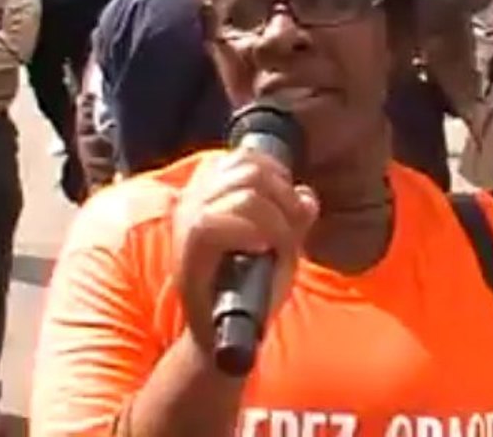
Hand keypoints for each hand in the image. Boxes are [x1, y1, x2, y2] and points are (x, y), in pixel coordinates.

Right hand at [172, 149, 318, 357]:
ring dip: (274, 220)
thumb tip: (306, 196)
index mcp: (211, 191)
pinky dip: (248, 232)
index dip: (277, 174)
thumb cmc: (248, 289)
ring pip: (241, 194)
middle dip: (282, 197)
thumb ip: (294, 218)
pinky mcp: (186, 250)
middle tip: (289, 230)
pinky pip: (215, 221)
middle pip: (248, 168)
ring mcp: (186, 222)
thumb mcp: (280, 246)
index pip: (246, 156)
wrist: (223, 336)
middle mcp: (193, 198)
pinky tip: (260, 250)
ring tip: (277, 245)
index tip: (290, 205)